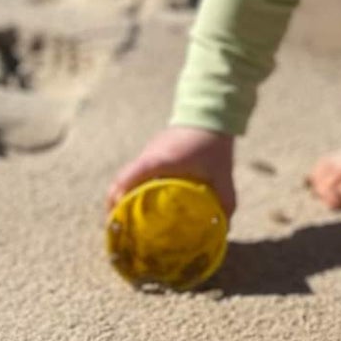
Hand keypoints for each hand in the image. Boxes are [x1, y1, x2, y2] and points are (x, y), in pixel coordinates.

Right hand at [106, 125, 236, 218]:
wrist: (210, 112)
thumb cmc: (214, 145)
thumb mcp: (222, 175)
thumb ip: (225, 202)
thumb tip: (224, 228)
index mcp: (161, 161)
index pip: (129, 178)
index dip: (118, 199)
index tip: (116, 218)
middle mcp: (149, 155)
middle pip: (121, 180)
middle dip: (115, 203)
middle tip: (118, 225)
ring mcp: (148, 151)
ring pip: (126, 175)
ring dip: (122, 194)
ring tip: (126, 216)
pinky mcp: (152, 150)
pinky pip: (135, 171)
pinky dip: (132, 185)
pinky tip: (141, 200)